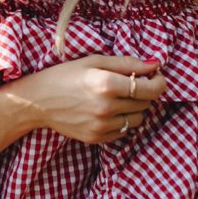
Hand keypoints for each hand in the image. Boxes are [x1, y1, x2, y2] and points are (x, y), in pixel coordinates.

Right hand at [19, 55, 165, 144]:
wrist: (37, 101)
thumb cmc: (64, 75)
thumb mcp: (93, 61)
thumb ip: (126, 62)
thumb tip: (155, 65)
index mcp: (106, 84)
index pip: (150, 89)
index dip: (159, 82)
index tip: (156, 77)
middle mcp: (106, 107)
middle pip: (145, 104)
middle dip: (145, 93)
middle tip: (133, 84)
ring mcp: (101, 125)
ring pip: (138, 120)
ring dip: (136, 108)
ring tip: (120, 98)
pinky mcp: (96, 138)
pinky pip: (123, 131)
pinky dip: (122, 121)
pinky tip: (108, 110)